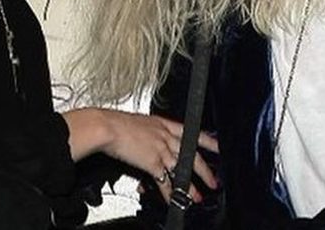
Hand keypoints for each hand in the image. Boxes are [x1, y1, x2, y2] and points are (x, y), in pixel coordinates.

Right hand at [63, 108, 219, 202]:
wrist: (106, 127)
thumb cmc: (115, 124)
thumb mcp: (137, 123)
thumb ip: (147, 133)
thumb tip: (148, 141)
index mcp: (163, 124)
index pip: (191, 132)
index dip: (208, 141)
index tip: (218, 146)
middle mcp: (165, 136)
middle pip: (192, 154)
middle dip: (205, 170)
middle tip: (213, 180)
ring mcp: (161, 150)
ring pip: (182, 170)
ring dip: (191, 186)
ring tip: (198, 197)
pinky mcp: (152, 163)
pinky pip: (165, 182)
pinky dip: (170, 194)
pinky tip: (174, 201)